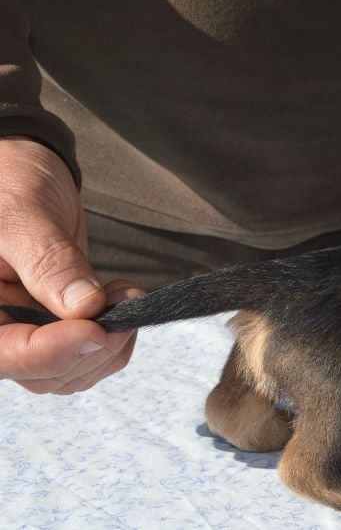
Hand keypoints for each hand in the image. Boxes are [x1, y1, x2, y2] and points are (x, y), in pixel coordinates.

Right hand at [0, 136, 141, 393]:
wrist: (20, 173)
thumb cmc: (6, 182)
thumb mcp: (21, 214)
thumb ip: (50, 263)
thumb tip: (85, 308)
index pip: (5, 355)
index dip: (51, 352)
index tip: (96, 330)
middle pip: (42, 373)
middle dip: (92, 345)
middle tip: (124, 301)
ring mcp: (22, 332)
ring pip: (69, 372)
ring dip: (109, 344)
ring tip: (124, 296)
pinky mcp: (51, 329)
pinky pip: (85, 356)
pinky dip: (113, 339)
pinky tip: (119, 302)